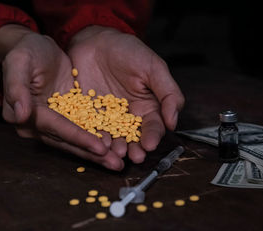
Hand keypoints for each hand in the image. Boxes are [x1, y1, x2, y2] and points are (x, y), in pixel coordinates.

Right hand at [0, 25, 123, 169]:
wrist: (36, 48)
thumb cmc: (26, 52)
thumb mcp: (19, 63)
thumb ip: (17, 88)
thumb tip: (20, 115)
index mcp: (24, 115)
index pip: (57, 129)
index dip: (79, 139)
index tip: (100, 148)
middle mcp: (39, 125)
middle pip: (68, 142)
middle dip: (93, 154)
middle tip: (116, 165)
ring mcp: (54, 124)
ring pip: (77, 142)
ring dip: (98, 153)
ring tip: (119, 162)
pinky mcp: (67, 118)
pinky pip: (84, 131)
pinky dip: (99, 139)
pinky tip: (116, 147)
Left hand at [67, 26, 184, 162]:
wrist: (96, 41)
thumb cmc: (129, 51)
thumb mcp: (154, 68)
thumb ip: (168, 93)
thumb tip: (173, 122)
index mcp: (148, 107)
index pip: (153, 127)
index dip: (153, 136)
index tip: (149, 144)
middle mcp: (129, 116)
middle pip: (134, 138)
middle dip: (135, 149)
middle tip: (134, 157)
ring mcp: (108, 117)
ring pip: (113, 137)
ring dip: (115, 148)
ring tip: (114, 154)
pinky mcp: (88, 115)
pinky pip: (91, 129)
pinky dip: (94, 138)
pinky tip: (95, 144)